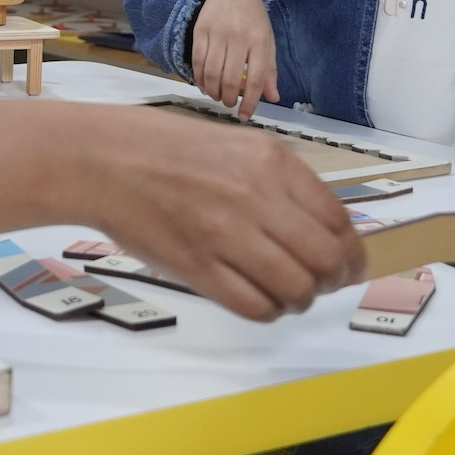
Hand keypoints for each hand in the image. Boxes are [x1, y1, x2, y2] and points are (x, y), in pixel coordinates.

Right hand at [85, 106, 365, 319]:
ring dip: (300, 300)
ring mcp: (226, 234)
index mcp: (270, 161)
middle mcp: (256, 196)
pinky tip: (259, 299)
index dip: (351, 252)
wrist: (103, 160)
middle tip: (322, 284)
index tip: (348, 264)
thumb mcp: (236, 144)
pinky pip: (255, 306)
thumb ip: (280, 182)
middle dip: (333, 280)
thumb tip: (321, 228)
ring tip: (287, 294)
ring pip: (296, 289)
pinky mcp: (198, 267)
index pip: (338, 221)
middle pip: (326, 260)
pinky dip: (267, 311)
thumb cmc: (164, 149)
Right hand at [191, 0, 278, 118]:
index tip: (244, 116)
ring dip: (213, 91)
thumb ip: (269, 70)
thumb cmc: (254, 19)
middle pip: (230, 79)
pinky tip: (204, 84)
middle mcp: (239, 38)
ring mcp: (218, 33)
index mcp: (260, 42)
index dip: (250, 102)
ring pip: (211, 72)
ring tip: (217, 96)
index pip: (256, 79)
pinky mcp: (200, 30)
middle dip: (228, 98)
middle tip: (228, 104)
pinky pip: (197, 61)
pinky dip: (199, 78)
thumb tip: (272, 97)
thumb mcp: (268, 41)